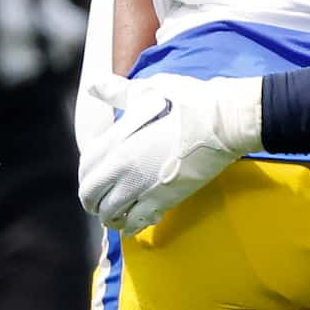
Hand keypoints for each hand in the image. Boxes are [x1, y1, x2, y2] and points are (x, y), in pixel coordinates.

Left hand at [77, 71, 263, 232]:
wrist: (224, 122)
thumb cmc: (190, 102)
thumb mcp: (148, 91)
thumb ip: (118, 92)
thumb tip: (94, 84)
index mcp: (115, 141)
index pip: (85, 167)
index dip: (85, 177)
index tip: (92, 181)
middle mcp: (121, 168)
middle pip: (91, 195)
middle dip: (93, 203)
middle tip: (100, 205)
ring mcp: (141, 186)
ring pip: (112, 213)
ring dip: (112, 217)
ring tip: (118, 218)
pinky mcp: (164, 200)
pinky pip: (138, 222)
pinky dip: (134, 225)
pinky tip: (136, 223)